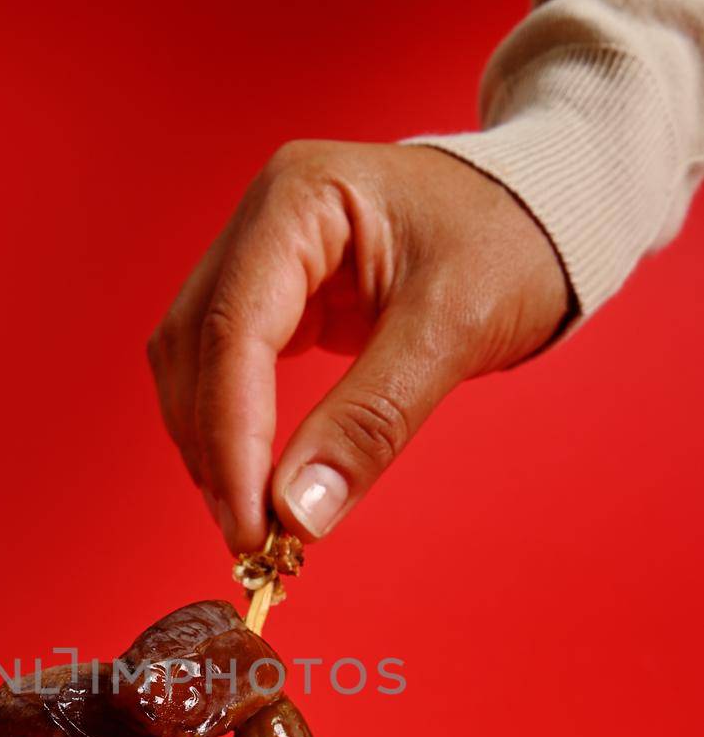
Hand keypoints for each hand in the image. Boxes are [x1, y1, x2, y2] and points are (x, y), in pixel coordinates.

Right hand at [148, 141, 570, 550]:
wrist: (543, 213)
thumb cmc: (511, 242)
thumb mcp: (453, 328)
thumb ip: (371, 421)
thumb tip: (299, 512)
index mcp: (299, 197)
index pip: (235, 332)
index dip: (233, 439)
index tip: (252, 525)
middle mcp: (261, 218)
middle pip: (196, 348)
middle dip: (217, 451)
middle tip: (253, 540)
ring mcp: (259, 255)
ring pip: (193, 363)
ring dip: (212, 447)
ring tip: (254, 521)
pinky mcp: (272, 296)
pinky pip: (222, 369)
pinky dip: (231, 430)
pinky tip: (256, 480)